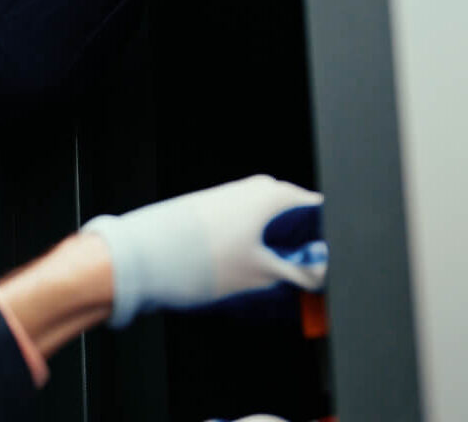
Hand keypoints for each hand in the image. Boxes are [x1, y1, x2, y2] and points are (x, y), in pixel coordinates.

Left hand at [81, 174, 325, 327]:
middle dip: (303, 251)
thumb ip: (302, 274)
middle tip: (306, 283)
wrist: (141, 257)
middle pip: (296, 222)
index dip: (331, 241)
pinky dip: (255, 253)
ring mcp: (231, 200)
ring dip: (278, 255)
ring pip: (271, 229)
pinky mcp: (213, 214)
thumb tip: (321, 275)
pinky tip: (251, 277)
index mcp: (273, 194)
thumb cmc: (196, 259)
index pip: (321, 210)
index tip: (333, 266)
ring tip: (274, 284)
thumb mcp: (263, 274)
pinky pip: (248, 233)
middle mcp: (252, 190)